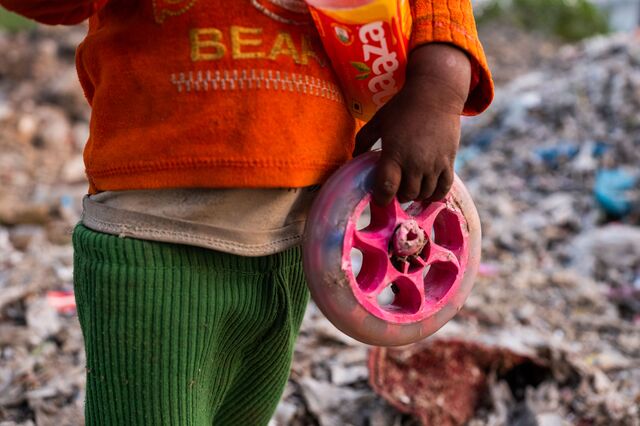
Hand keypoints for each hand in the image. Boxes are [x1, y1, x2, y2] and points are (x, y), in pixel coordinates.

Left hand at [353, 43, 471, 205]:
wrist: (436, 93)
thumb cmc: (403, 106)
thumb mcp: (378, 121)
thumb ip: (363, 141)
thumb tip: (353, 158)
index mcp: (394, 154)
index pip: (386, 188)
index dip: (381, 199)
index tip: (379, 197)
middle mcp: (415, 163)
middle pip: (406, 194)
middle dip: (398, 195)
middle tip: (395, 188)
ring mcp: (434, 164)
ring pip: (423, 194)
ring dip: (415, 195)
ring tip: (409, 186)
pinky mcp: (448, 162)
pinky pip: (443, 189)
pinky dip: (434, 195)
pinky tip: (427, 193)